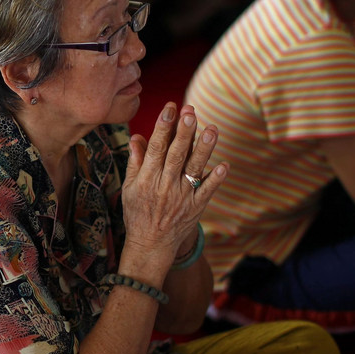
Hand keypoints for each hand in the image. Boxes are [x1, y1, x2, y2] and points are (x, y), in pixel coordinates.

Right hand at [121, 103, 228, 262]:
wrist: (150, 246)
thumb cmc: (138, 213)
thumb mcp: (130, 187)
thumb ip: (135, 161)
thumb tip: (137, 136)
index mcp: (147, 179)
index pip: (156, 147)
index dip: (163, 126)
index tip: (170, 108)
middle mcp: (165, 186)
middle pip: (176, 154)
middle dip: (184, 132)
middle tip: (190, 111)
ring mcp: (182, 197)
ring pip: (194, 169)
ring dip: (203, 149)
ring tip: (211, 129)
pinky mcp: (195, 208)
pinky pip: (207, 191)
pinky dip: (216, 179)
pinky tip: (224, 165)